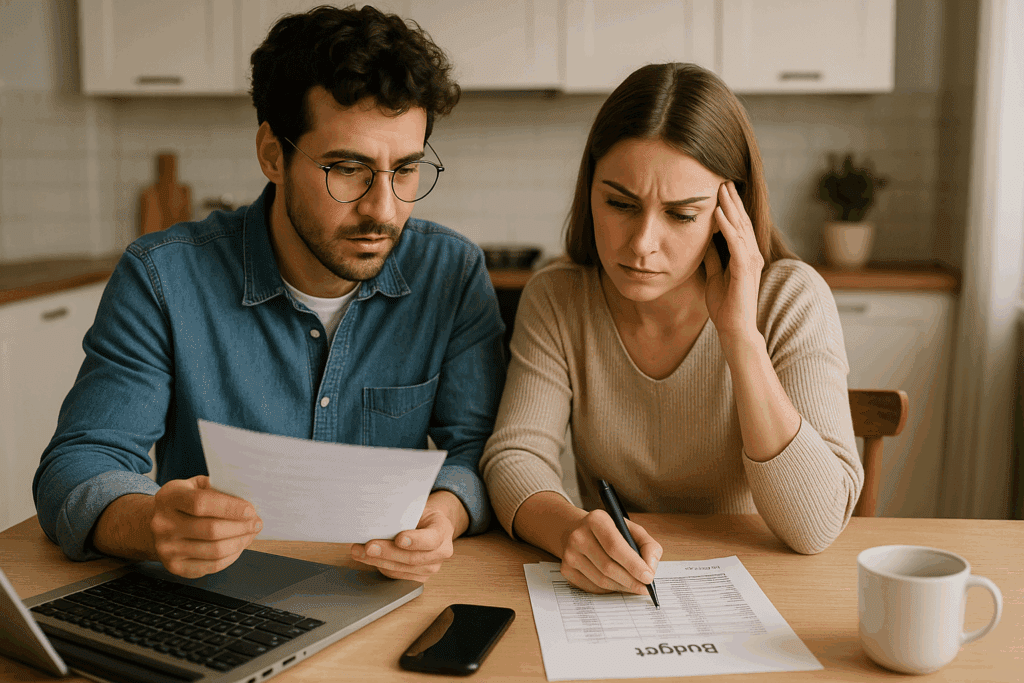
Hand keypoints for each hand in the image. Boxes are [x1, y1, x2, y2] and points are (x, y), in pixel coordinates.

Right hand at [150, 475, 262, 578]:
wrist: (156, 525)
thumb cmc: (185, 502)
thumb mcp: (196, 486)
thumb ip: (218, 488)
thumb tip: (247, 500)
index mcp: (169, 497)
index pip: (201, 503)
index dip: (230, 508)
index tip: (250, 510)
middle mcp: (163, 524)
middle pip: (211, 530)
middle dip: (241, 527)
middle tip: (257, 523)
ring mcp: (166, 548)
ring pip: (215, 550)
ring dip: (240, 542)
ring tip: (251, 533)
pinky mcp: (175, 567)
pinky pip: (212, 566)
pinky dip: (231, 556)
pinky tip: (239, 545)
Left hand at [351, 507, 455, 581]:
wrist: (429, 526)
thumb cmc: (420, 514)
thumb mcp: (417, 506)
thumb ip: (404, 512)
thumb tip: (379, 513)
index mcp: (443, 529)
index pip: (432, 539)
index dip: (415, 540)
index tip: (398, 538)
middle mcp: (441, 552)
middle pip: (413, 558)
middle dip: (388, 552)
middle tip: (369, 546)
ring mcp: (431, 567)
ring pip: (402, 569)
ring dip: (377, 561)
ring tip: (359, 552)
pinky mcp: (419, 577)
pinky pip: (396, 575)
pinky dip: (379, 566)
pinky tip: (366, 557)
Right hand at [559, 509, 661, 594]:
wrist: (577, 531)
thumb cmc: (609, 532)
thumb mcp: (631, 529)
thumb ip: (648, 545)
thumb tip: (650, 567)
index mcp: (596, 520)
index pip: (615, 546)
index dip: (633, 564)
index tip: (648, 577)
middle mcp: (579, 536)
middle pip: (608, 567)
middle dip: (631, 580)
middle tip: (645, 587)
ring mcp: (569, 554)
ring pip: (601, 580)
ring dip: (621, 587)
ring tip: (634, 586)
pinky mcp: (566, 570)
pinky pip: (592, 587)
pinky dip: (609, 589)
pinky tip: (617, 583)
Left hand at [704, 180, 763, 342]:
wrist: (733, 328)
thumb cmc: (725, 305)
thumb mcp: (715, 275)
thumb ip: (713, 257)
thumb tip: (704, 240)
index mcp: (745, 255)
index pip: (738, 226)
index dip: (731, 207)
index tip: (720, 189)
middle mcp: (751, 255)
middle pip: (742, 221)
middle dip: (732, 200)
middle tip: (722, 179)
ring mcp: (750, 261)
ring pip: (740, 228)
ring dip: (730, 207)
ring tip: (721, 189)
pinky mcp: (744, 270)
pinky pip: (735, 244)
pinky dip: (726, 227)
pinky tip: (718, 213)